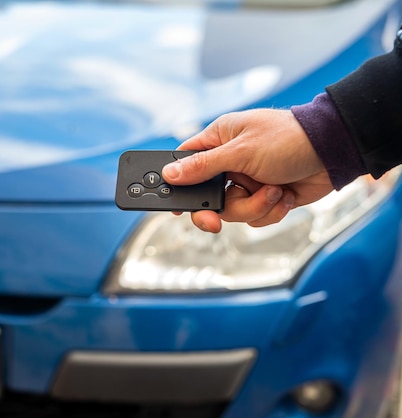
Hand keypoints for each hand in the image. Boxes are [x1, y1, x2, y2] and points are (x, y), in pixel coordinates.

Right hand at [162, 109, 333, 232]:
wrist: (334, 153)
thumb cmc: (288, 139)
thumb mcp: (240, 152)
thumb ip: (203, 166)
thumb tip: (170, 174)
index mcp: (219, 141)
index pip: (186, 162)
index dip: (178, 183)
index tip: (175, 205)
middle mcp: (230, 162)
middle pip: (206, 196)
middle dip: (215, 210)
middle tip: (213, 222)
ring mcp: (248, 181)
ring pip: (232, 211)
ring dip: (254, 206)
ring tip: (273, 190)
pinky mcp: (265, 197)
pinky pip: (255, 217)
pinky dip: (270, 210)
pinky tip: (283, 194)